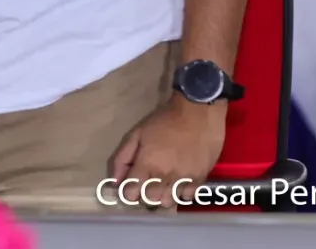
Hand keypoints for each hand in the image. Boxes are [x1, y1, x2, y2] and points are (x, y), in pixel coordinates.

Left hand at [108, 96, 226, 209]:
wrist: (197, 113)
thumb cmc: (163, 121)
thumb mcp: (137, 134)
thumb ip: (123, 158)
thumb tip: (115, 181)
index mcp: (147, 164)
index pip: (131, 193)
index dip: (128, 191)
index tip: (129, 185)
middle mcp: (165, 177)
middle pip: (150, 200)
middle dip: (144, 193)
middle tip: (145, 181)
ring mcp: (184, 180)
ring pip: (169, 202)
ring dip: (162, 196)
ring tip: (161, 183)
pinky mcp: (200, 180)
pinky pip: (188, 197)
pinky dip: (180, 193)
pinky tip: (178, 182)